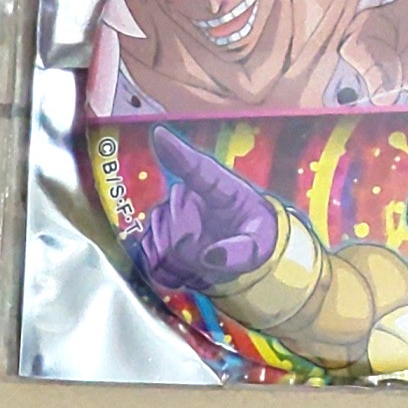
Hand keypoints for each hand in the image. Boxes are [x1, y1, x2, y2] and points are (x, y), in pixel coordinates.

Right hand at [133, 126, 278, 292]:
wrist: (244, 250)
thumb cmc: (255, 236)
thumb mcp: (260, 245)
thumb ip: (241, 251)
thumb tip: (211, 256)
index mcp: (220, 187)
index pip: (197, 166)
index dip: (176, 151)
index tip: (159, 135)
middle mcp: (190, 194)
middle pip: (171, 216)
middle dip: (185, 244)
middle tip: (206, 260)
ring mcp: (171, 211)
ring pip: (156, 236)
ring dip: (175, 260)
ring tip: (198, 268)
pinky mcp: (159, 230)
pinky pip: (147, 250)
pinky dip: (163, 268)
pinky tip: (182, 272)